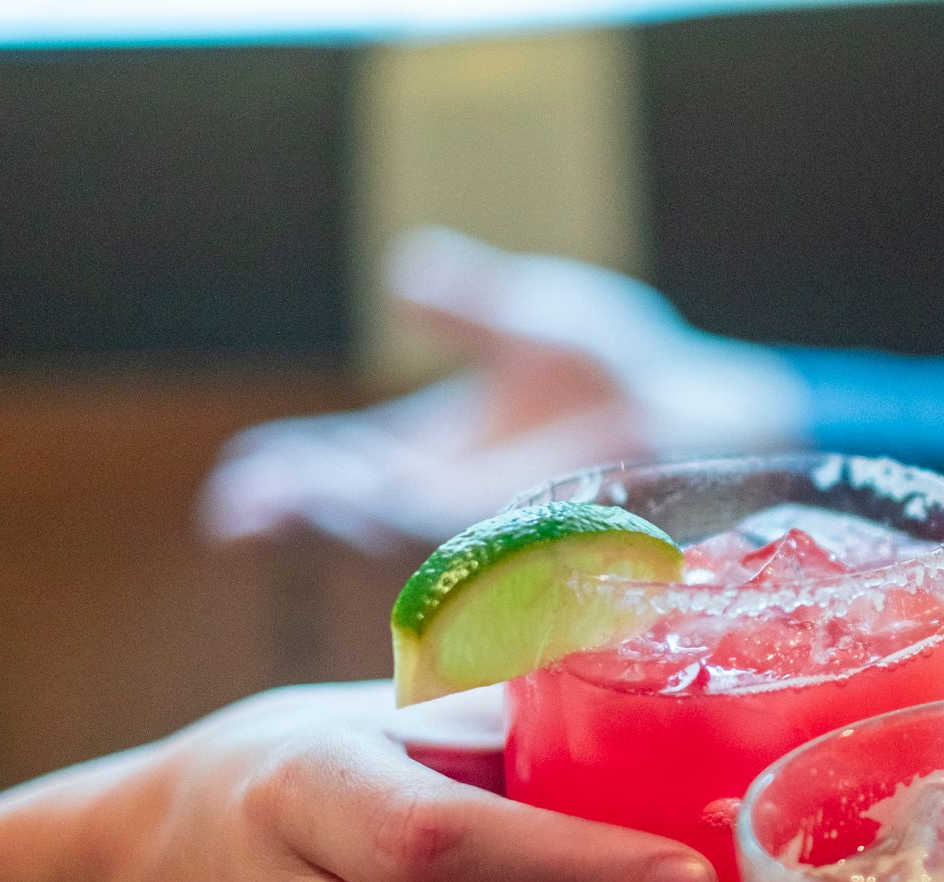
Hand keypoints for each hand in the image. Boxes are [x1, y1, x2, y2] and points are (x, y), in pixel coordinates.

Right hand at [199, 228, 809, 549]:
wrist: (706, 412)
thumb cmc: (622, 367)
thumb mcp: (531, 319)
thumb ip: (468, 304)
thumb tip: (404, 269)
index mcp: (427, 454)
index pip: (335, 471)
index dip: (285, 477)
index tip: (242, 483)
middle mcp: (450, 502)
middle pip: (351, 513)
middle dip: (295, 512)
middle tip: (237, 513)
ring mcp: (497, 528)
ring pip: (402, 539)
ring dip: (347, 529)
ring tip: (294, 515)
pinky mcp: (547, 542)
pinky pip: (482, 549)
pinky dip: (441, 544)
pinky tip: (401, 534)